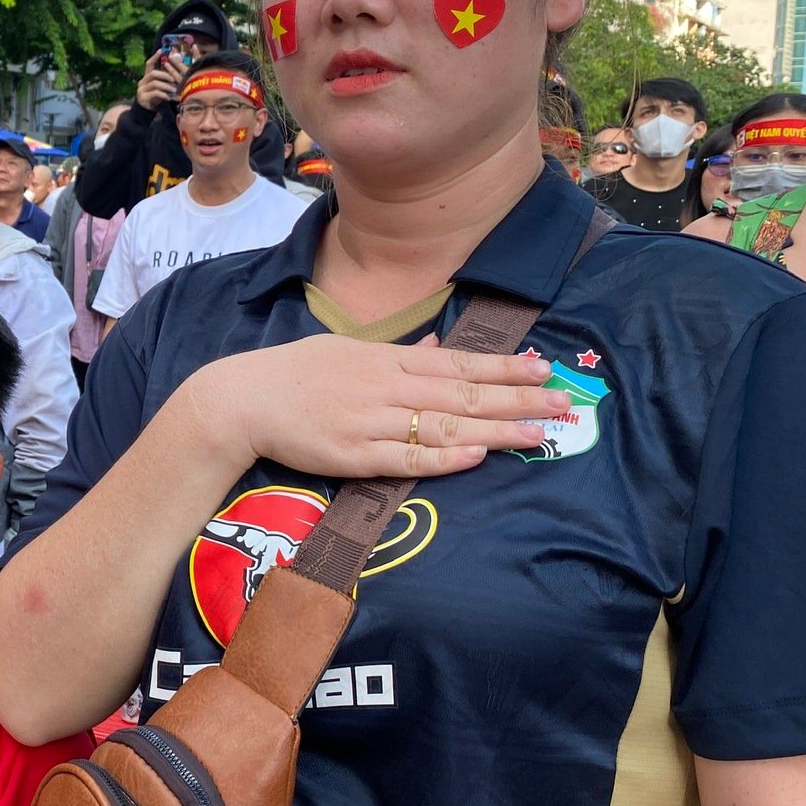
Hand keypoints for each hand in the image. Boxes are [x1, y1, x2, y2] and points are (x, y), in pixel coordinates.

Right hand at [135, 51, 183, 109]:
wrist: (146, 110)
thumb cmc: (155, 96)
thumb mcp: (160, 86)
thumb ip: (164, 79)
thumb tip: (176, 70)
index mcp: (147, 77)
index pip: (149, 64)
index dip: (155, 57)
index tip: (161, 50)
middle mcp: (142, 81)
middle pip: (153, 73)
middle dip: (165, 75)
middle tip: (174, 79)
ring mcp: (141, 89)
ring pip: (155, 83)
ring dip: (166, 86)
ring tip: (174, 90)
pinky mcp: (143, 97)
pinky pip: (155, 93)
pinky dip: (164, 94)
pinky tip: (169, 97)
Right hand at [189, 334, 569, 480]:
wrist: (241, 400)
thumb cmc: (292, 374)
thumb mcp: (345, 350)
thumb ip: (393, 355)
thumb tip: (433, 348)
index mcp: (385, 359)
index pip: (457, 362)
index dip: (504, 367)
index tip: (545, 370)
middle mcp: (384, 387)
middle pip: (462, 393)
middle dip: (517, 400)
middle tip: (564, 406)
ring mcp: (369, 421)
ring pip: (443, 425)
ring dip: (495, 431)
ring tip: (538, 435)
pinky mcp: (351, 455)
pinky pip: (405, 458)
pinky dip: (442, 456)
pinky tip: (475, 454)